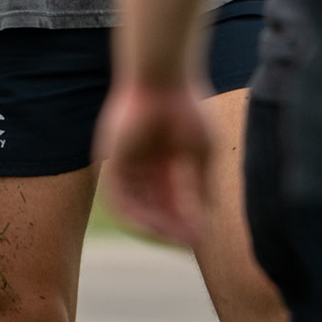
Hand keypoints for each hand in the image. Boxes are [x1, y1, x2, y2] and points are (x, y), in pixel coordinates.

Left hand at [94, 78, 210, 246]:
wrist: (163, 77)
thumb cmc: (186, 106)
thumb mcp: (201, 151)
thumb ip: (202, 184)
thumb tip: (208, 216)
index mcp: (161, 157)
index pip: (170, 198)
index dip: (185, 218)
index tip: (201, 235)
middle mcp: (142, 163)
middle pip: (154, 206)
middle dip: (171, 226)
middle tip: (189, 243)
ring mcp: (126, 163)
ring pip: (138, 206)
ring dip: (157, 226)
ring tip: (177, 239)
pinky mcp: (113, 160)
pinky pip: (120, 199)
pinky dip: (139, 216)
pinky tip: (158, 227)